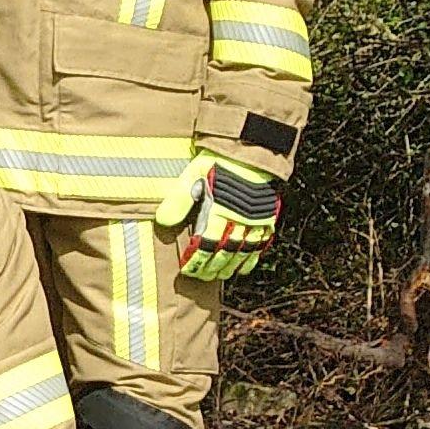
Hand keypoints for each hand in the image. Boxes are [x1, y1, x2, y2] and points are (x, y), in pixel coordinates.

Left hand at [156, 151, 282, 279]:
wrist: (250, 152)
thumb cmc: (217, 163)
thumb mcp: (192, 175)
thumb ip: (178, 200)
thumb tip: (163, 222)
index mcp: (218, 209)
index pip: (206, 243)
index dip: (197, 259)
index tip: (188, 269)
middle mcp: (238, 218)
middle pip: (224, 251)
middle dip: (212, 266)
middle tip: (202, 276)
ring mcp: (255, 219)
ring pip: (243, 251)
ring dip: (230, 266)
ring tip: (220, 275)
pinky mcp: (266, 217)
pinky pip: (261, 243)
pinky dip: (252, 258)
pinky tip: (244, 267)